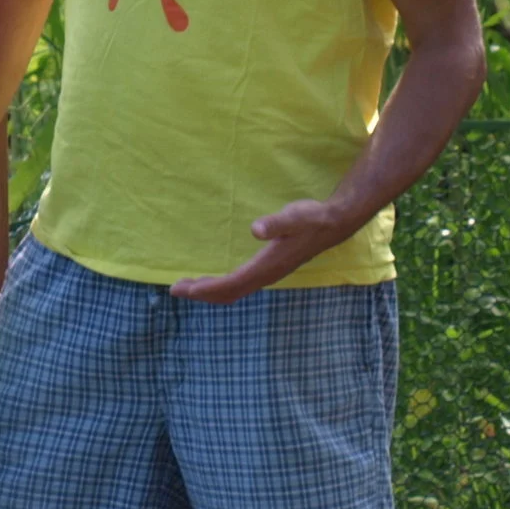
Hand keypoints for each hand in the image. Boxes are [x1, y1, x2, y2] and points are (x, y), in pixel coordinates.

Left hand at [168, 197, 359, 302]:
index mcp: (267, 266)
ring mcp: (269, 274)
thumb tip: (256, 229)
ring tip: (188, 286)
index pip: (231, 284)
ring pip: (235, 290)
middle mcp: (267, 275)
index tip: (184, 289)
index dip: (207, 289)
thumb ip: (275, 223)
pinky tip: (213, 279)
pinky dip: (222, 285)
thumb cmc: (311, 217)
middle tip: (175, 289)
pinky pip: (241, 284)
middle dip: (202, 293)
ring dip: (211, 290)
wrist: (334, 223)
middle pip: (230, 293)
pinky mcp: (270, 269)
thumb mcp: (294, 216)